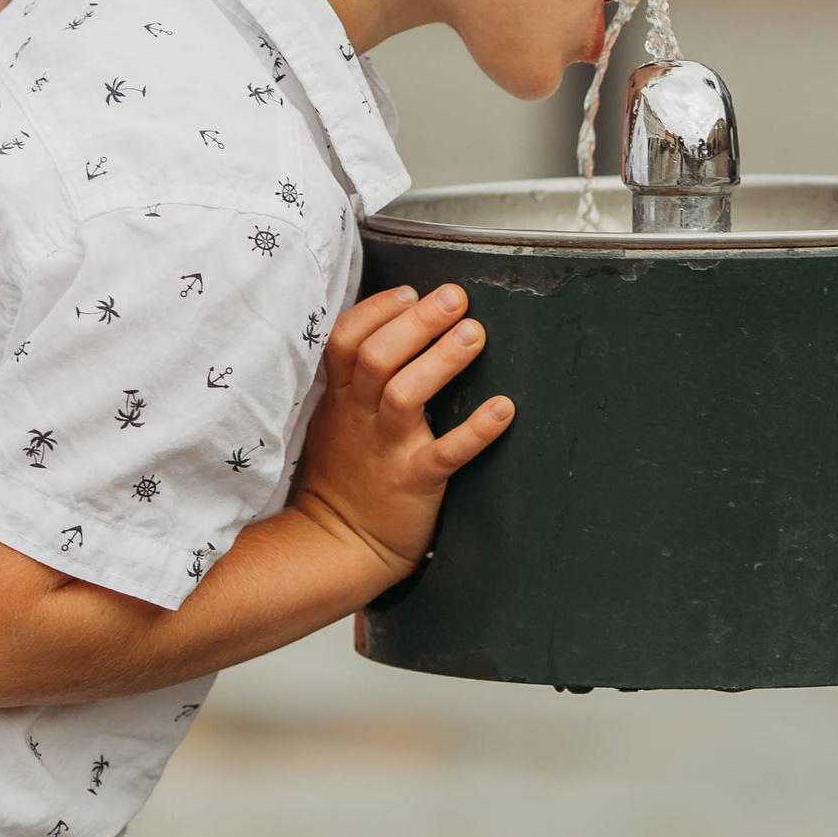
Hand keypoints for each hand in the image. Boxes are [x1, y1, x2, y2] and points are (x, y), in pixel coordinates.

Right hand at [293, 284, 511, 582]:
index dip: (375, 311)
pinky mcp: (414, 482)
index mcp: (342, 398)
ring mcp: (386, 449)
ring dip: (441, 362)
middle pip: (378, 358)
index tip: (409, 292)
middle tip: (455, 298)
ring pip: (405, 397)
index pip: (344, 340)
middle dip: (417, 323)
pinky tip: (504, 408)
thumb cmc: (344, 474)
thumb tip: (390, 325)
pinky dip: (476, 430)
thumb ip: (353, 378)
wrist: (338, 544)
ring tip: (474, 334)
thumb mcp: (333, 419)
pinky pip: (447, 454)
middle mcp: (361, 418)